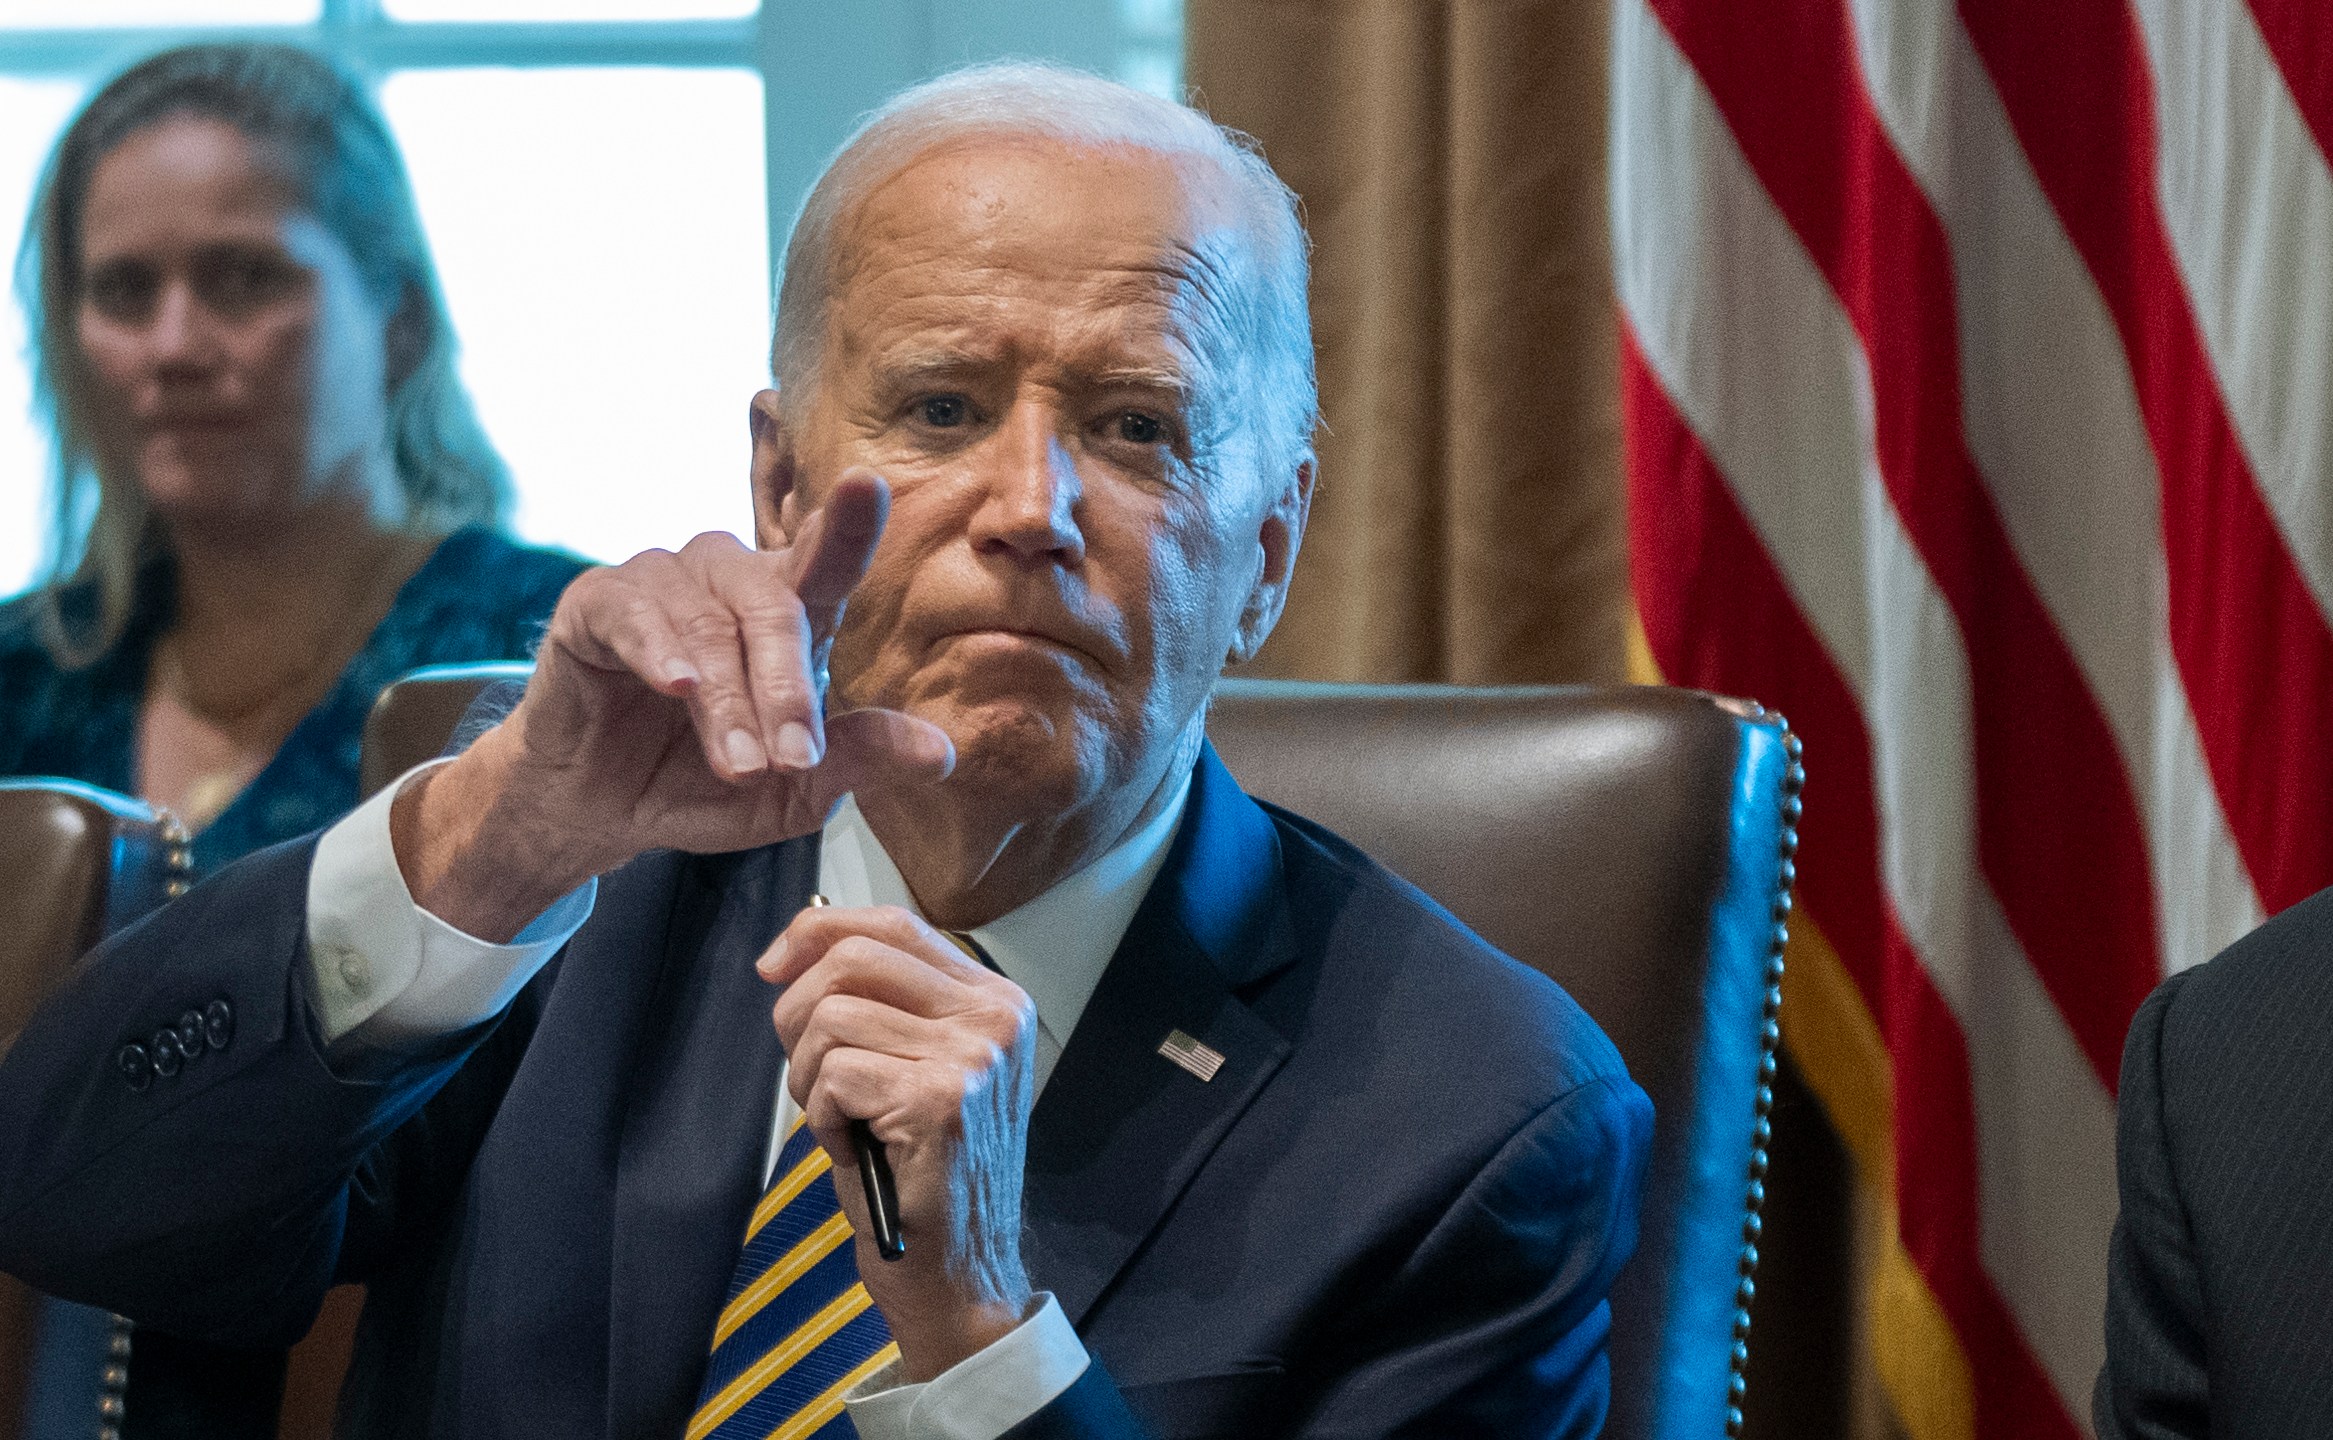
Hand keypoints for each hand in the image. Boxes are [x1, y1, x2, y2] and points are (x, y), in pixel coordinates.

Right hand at [394, 472, 953, 939]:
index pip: (827, 560)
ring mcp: (662, 582)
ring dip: (726, 700)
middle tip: (791, 762)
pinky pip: (633, 613)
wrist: (600, 810)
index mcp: (786, 611)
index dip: (847, 524)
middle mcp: (728, 581)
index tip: (866, 486)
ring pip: (709, 624)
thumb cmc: (701, 784)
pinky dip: (659, 650)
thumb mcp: (792, 790)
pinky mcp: (596, 602)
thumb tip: (943, 756)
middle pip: (774, 606)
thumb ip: (858, 758)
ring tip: (738, 766)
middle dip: (787, 690)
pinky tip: (675, 684)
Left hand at [760, 903, 1037, 1380]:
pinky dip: (822, 1116)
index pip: (894, 923)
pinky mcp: (941, 1099)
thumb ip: (879, 1000)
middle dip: (797, 1010)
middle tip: (805, 1069)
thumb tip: (793, 948)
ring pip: (833, 1018)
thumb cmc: (920, 1171)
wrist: (958, 1271)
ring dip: (808, 1077)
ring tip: (840, 1121)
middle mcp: (995, 1016)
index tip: (773, 967)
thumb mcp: (912, 1064)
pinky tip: (853, 1148)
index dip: (817, 931)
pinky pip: (834, 1074)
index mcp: (994, 998)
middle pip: (854, 957)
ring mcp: (973, 1056)